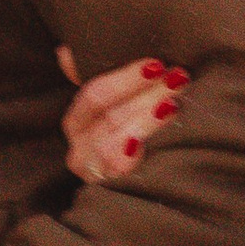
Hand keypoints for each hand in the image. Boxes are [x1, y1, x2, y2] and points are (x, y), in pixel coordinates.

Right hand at [56, 47, 186, 184]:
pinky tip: (155, 138)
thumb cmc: (136, 138)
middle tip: (178, 79)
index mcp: (77, 124)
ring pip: (112, 141)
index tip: (156, 63)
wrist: (150, 193)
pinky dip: (136, 150)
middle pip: (107, 116)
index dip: (125, 78)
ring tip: (173, 103)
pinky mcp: (108, 193)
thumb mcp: (120, 107)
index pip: (93, 96)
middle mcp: (79, 151)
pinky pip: (117, 169)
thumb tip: (67, 52)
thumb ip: (102, 80)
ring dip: (145, 117)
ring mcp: (94, 175)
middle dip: (145, 93)